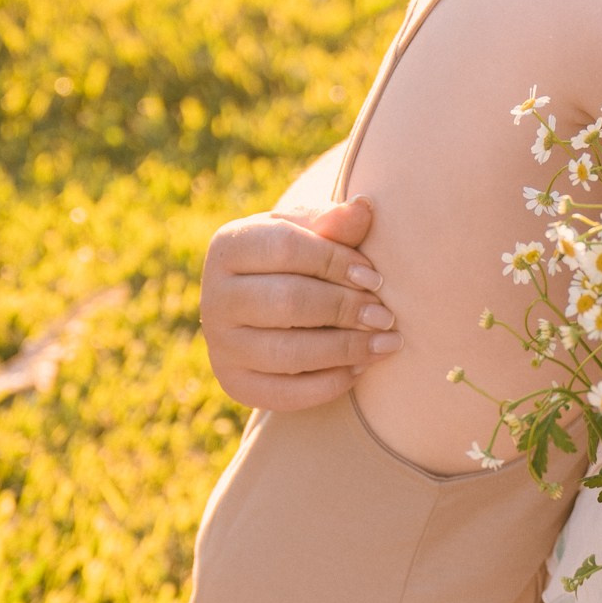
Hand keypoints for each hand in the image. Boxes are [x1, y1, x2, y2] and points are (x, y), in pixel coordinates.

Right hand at [199, 197, 399, 411]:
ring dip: (345, 350)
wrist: (260, 305)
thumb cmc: (293, 260)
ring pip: (287, 352)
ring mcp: (221, 345)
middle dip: (344, 309)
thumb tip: (364, 208)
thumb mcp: (307, 233)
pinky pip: (284, 394)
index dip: (336, 262)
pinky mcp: (235, 383)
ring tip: (385, 344)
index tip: (375, 277)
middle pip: (287, 302)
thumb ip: (335, 223)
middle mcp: (215, 297)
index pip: (284, 248)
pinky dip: (328, 384)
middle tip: (386, 316)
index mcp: (229, 247)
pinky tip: (359, 370)